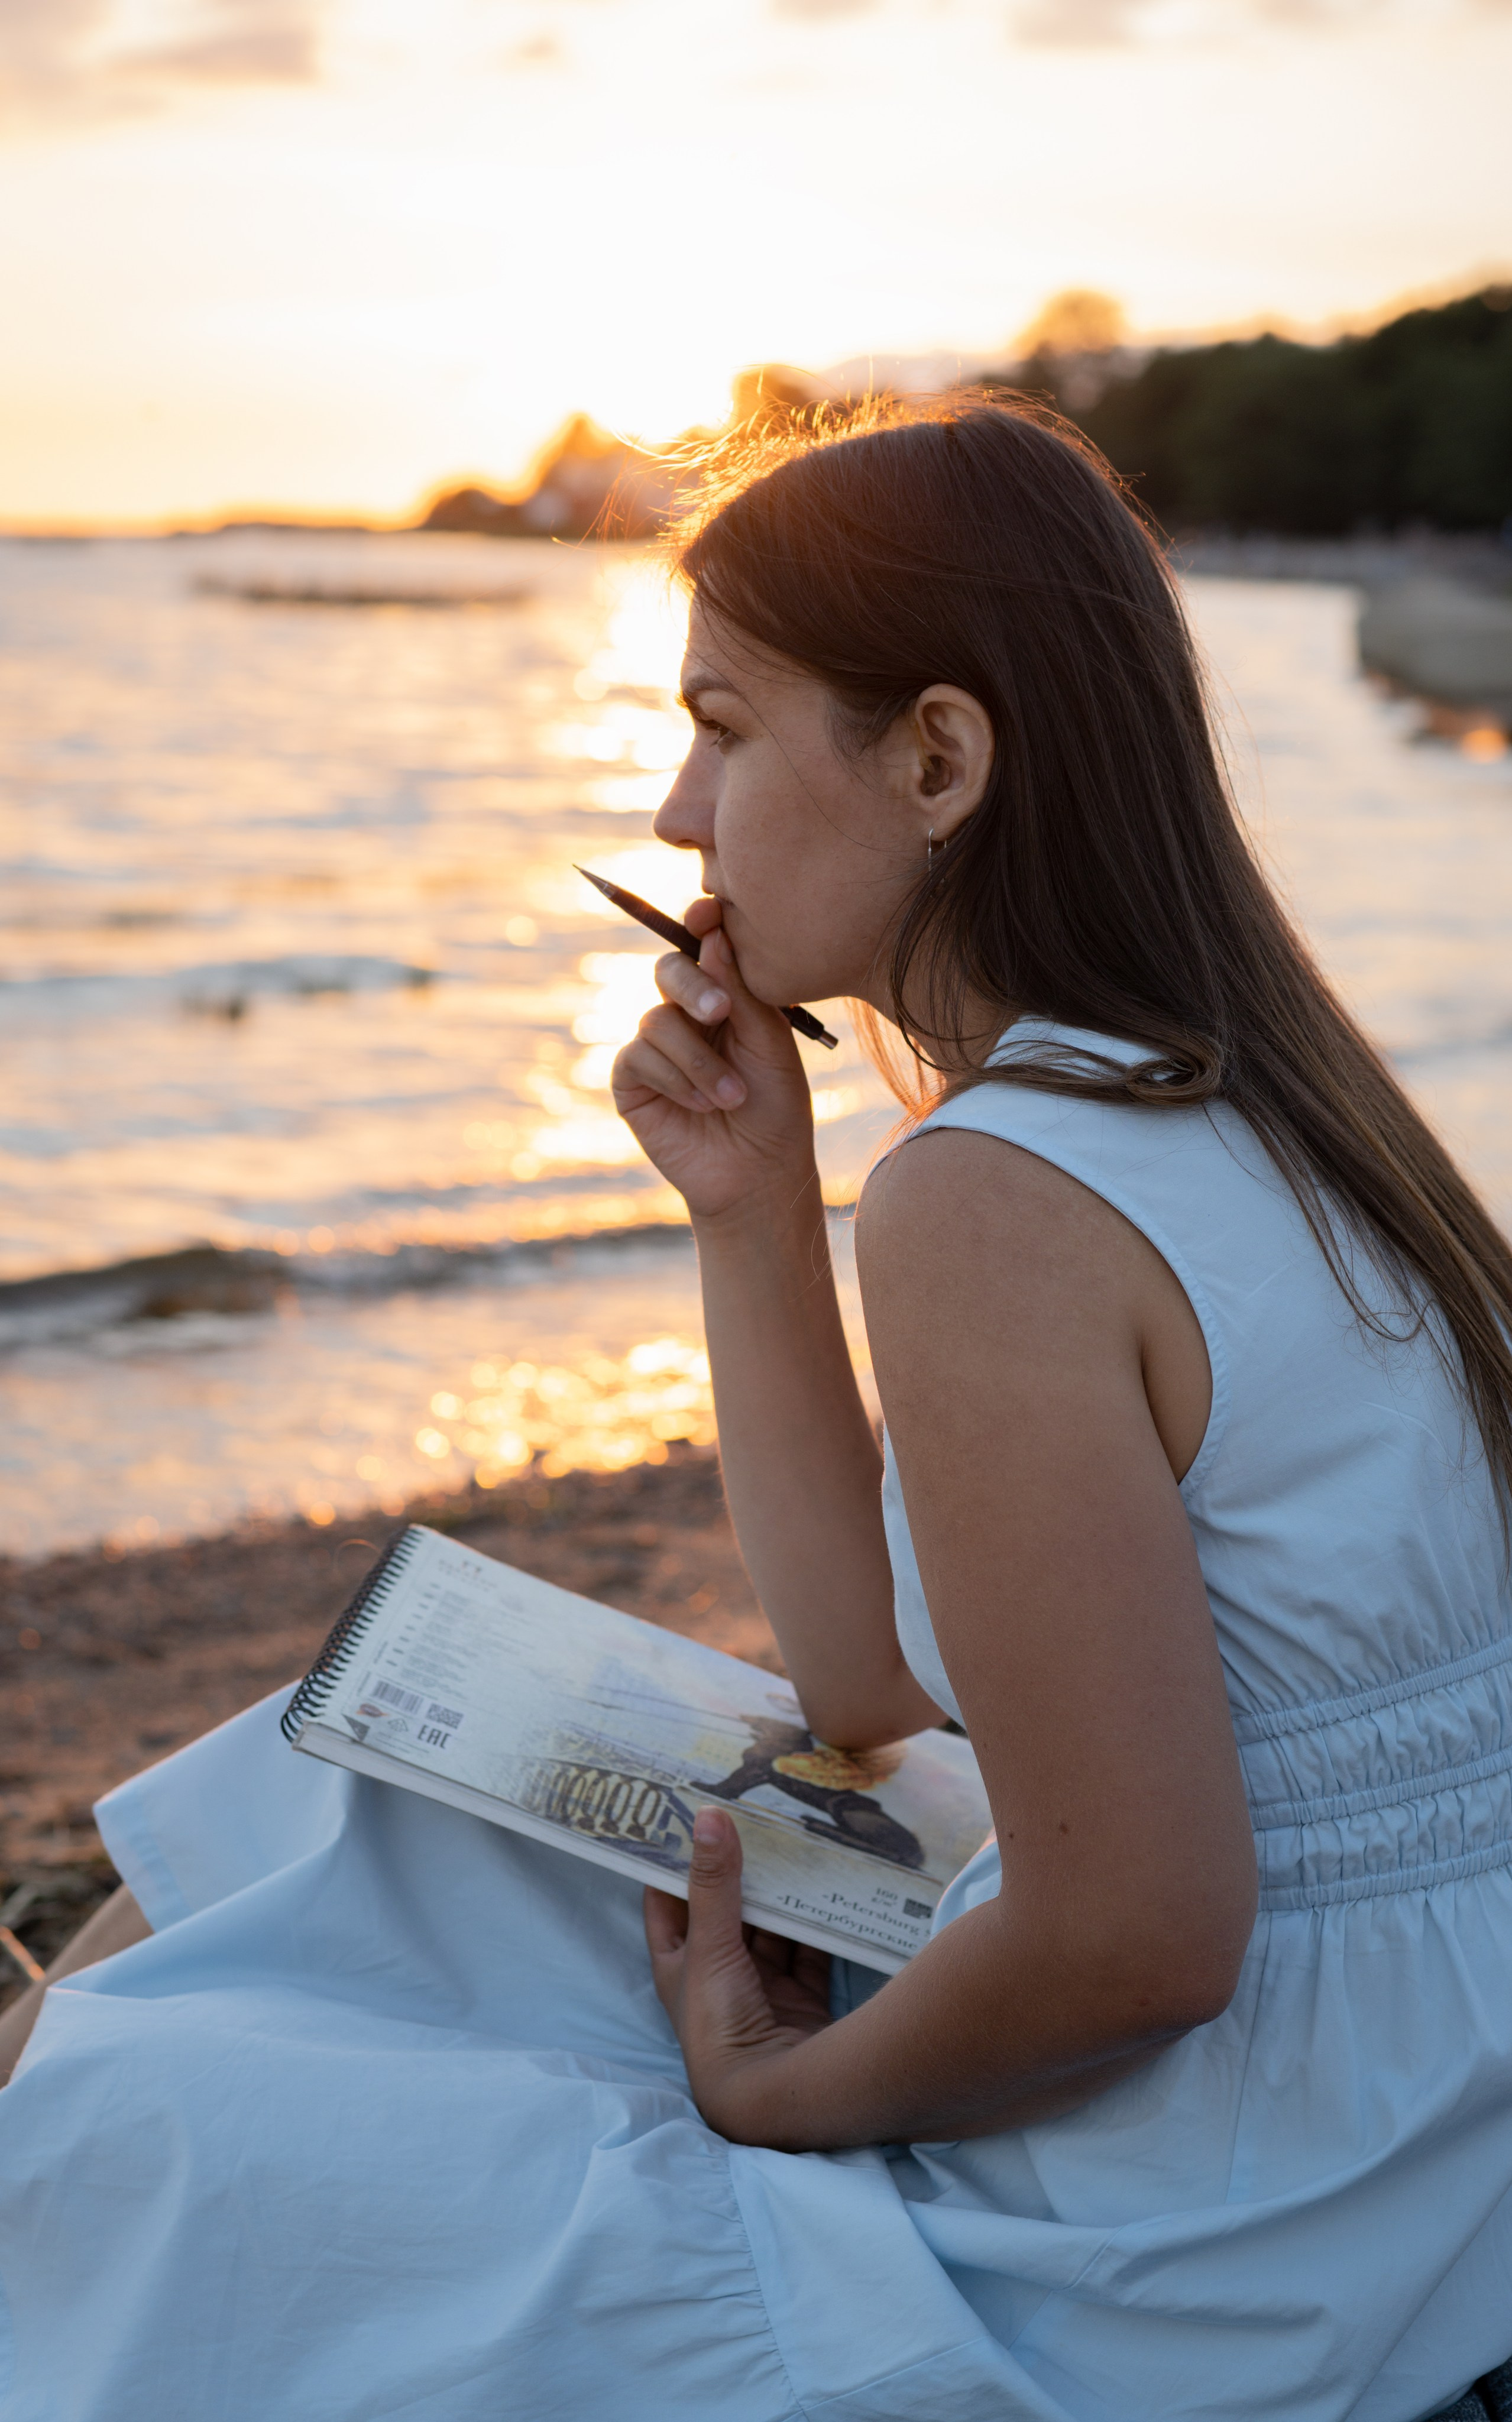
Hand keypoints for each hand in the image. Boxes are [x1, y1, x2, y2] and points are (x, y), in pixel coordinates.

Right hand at [610, 899, 819, 1222]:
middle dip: (694, 987)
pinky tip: (702, 1106)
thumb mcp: (770, 1043)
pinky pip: (639, 1057)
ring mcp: (656, 1046)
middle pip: (669, 969)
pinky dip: (675, 1080)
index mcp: (725, 996)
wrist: (760, 1173)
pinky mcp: (632, 1081)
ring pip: (657, 1021)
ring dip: (698, 1061)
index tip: (708, 914)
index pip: (704, 945)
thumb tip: (714, 936)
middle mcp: (686, 1014)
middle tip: (720, 1014)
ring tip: (731, 1097)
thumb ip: (742, 991)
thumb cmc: (776, 1107)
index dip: (701, 922)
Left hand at [644, 1806, 833, 2143]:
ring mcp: (761, 1986)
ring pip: (771, 1926)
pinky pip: (810, 1949)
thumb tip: (708, 1816)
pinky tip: (832, 1886)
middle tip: (758, 1814)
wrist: (771, 2101)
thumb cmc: (720, 2026)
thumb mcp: (709, 1947)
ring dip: (782, 1892)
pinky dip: (819, 1922)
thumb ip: (713, 1884)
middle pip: (727, 1908)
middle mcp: (717, 1974)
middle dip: (741, 1868)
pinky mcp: (802, 1999)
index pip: (668, 1900)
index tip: (687, 1812)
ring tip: (799, 1838)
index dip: (673, 1859)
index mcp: (679, 1964)